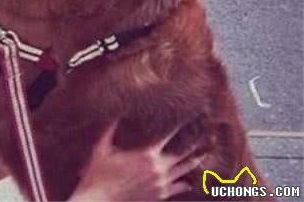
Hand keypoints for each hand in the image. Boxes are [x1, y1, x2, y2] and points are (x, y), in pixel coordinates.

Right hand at [70, 120, 202, 200]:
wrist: (100, 201)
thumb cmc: (98, 174)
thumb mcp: (101, 148)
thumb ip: (109, 129)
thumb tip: (116, 112)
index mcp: (145, 154)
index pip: (167, 135)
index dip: (179, 125)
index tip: (188, 116)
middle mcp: (157, 168)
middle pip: (183, 154)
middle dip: (194, 144)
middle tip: (205, 135)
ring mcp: (161, 184)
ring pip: (184, 171)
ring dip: (194, 162)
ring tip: (203, 154)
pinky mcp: (160, 196)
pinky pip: (178, 188)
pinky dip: (185, 183)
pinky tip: (189, 181)